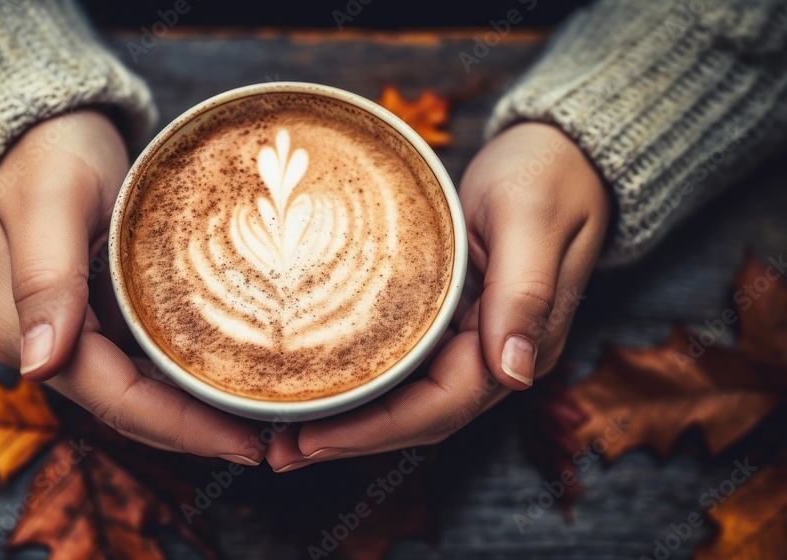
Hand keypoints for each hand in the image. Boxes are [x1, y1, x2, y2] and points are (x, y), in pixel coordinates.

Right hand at [0, 110, 262, 464]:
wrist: (43, 129)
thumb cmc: (45, 155)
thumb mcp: (47, 203)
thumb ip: (44, 279)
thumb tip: (39, 368)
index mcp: (26, 333)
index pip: (115, 401)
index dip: (180, 429)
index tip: (243, 442)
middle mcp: (50, 347)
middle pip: (132, 410)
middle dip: (198, 432)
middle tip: (271, 440)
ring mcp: (76, 336)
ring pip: (142, 394)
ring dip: (197, 413)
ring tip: (264, 419)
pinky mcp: (101, 318)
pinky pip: (147, 363)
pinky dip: (188, 377)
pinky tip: (231, 376)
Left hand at [266, 123, 609, 470]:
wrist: (561, 153)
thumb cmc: (546, 176)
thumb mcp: (530, 220)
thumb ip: (524, 291)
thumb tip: (513, 372)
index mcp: (521, 342)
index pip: (441, 408)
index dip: (375, 431)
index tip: (314, 440)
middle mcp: (495, 354)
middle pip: (418, 418)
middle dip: (350, 440)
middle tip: (280, 451)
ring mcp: (473, 342)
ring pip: (409, 402)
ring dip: (351, 424)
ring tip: (287, 436)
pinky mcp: (452, 322)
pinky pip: (406, 369)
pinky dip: (364, 387)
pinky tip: (324, 389)